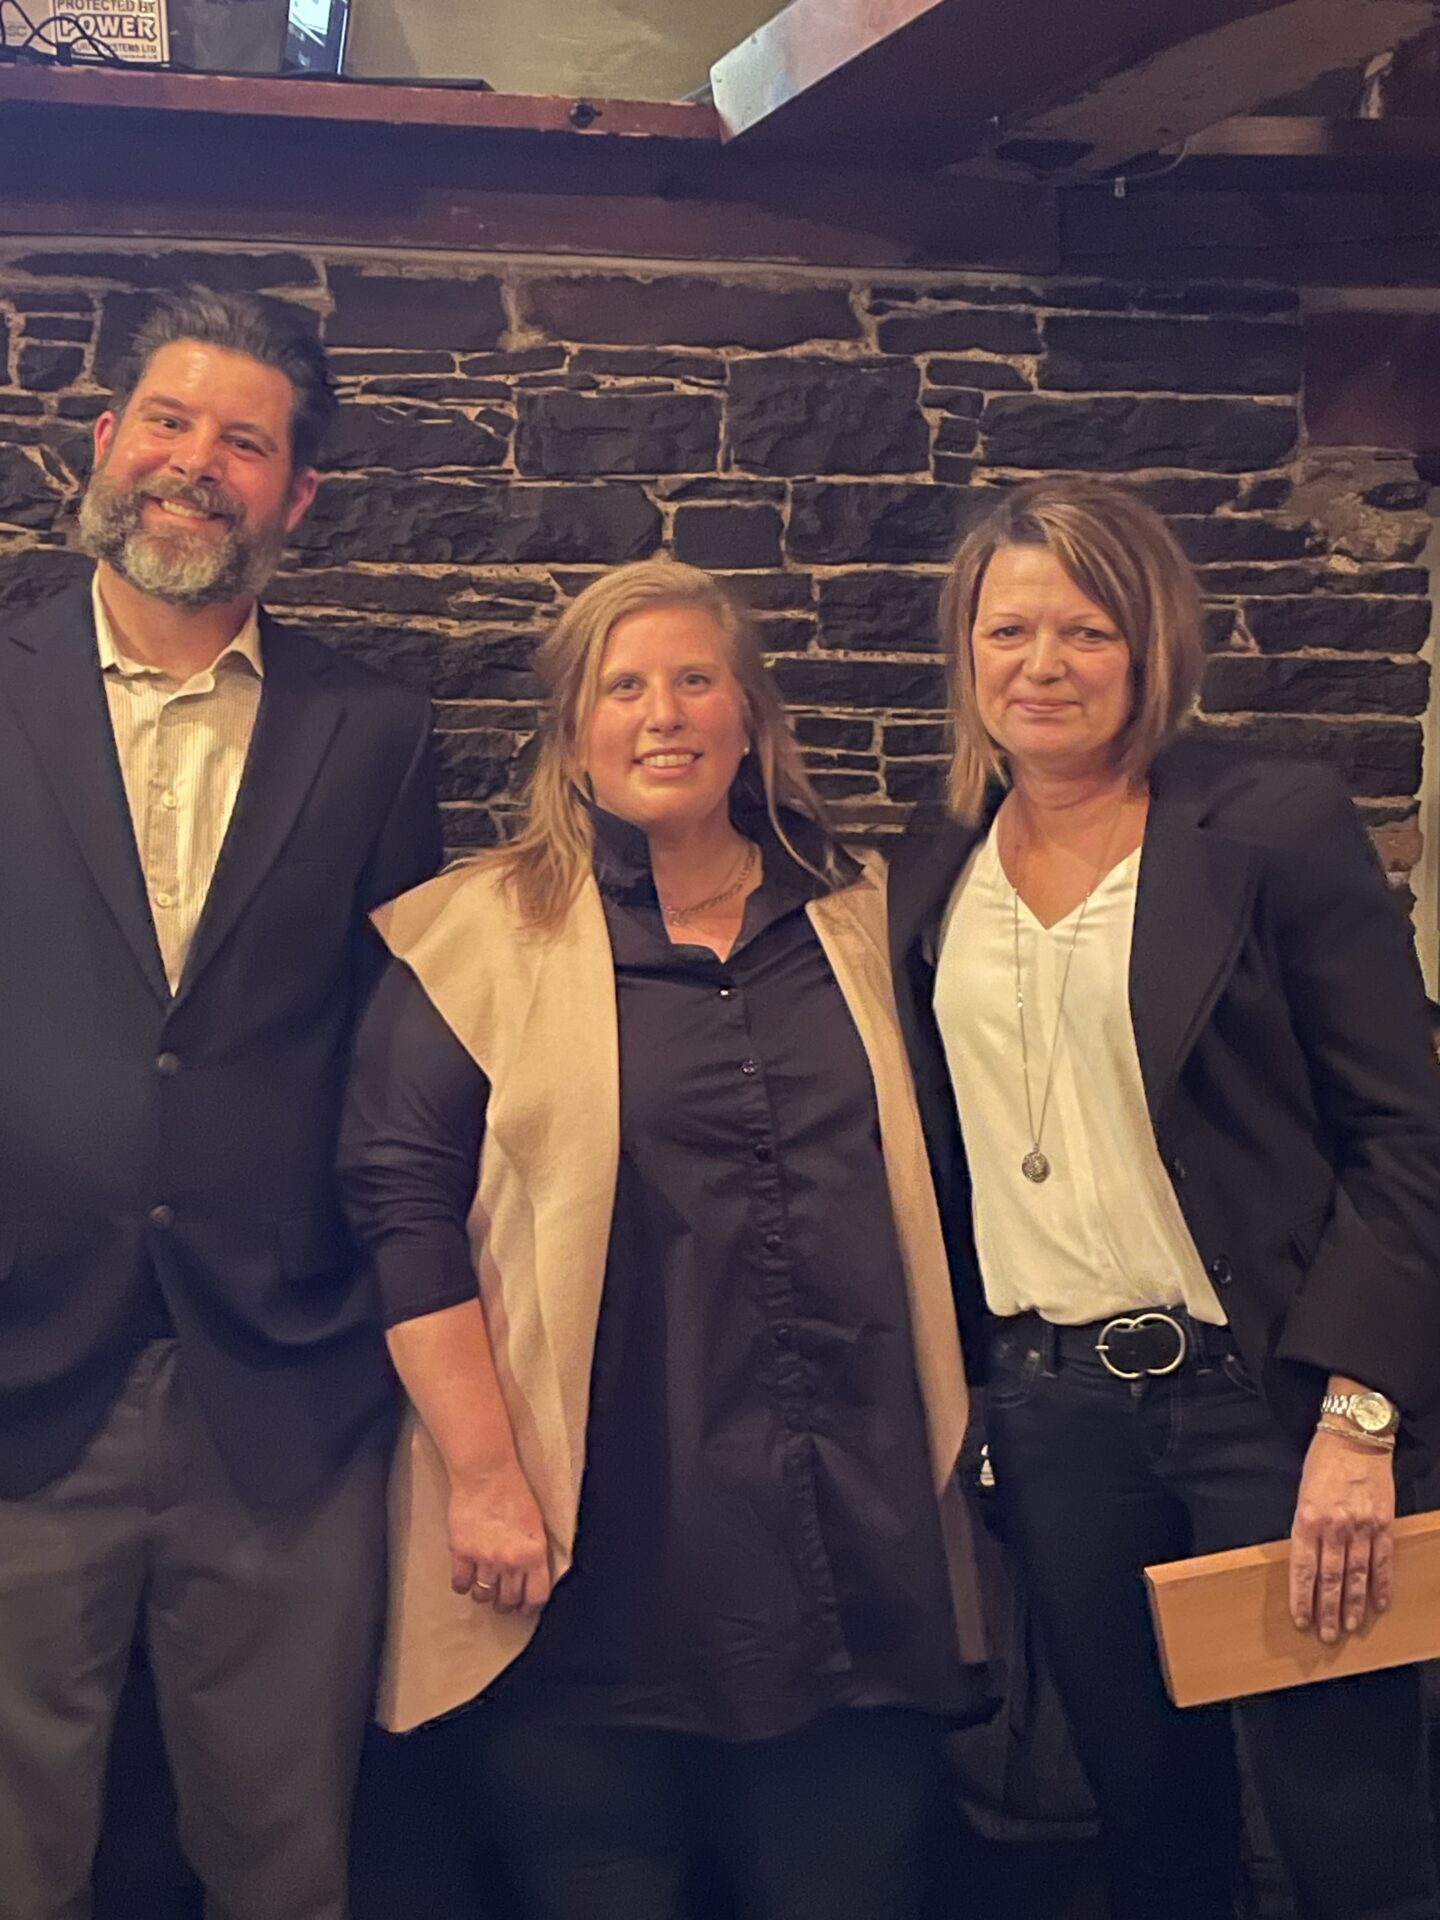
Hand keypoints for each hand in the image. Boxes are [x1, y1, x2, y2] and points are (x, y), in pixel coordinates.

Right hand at [447, 1460, 552, 1617]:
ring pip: (483, 1596)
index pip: (535, 1596)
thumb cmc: (514, 1494)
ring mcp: (484, 1559)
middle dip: (506, 1604)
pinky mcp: (461, 1552)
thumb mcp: (536, 1526)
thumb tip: (531, 1578)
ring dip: (485, 1596)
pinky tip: (467, 1579)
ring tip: (485, 1588)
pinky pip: (461, 1584)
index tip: (525, 1608)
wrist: (487, 1475)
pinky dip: (463, 1586)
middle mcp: (509, 1561)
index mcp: (533, 1554)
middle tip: (504, 1601)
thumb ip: (534, 1554)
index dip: (530, 1607)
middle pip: (508, 1600)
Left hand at [1289, 1427, 1395, 1641]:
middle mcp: (1334, 1526)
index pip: (1302, 1567)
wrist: (1355, 1437)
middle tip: (1325, 1636)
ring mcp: (1362, 1527)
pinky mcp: (1384, 1524)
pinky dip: (1381, 1586)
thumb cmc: (1322, 1464)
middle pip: (1330, 1578)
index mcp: (1307, 1517)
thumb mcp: (1302, 1493)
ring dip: (1352, 1605)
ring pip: (1356, 1576)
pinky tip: (1379, 1606)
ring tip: (1348, 1628)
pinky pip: (1383, 1562)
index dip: (1301, 1597)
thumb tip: (1306, 1564)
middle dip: (1326, 1610)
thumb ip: (1304, 1528)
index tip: (1301, 1619)